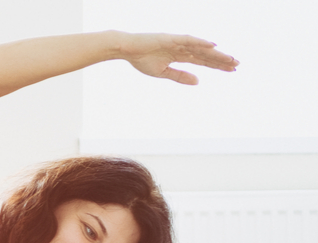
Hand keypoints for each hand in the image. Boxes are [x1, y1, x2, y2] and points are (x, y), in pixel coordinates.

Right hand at [120, 33, 237, 84]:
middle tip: (237, 65)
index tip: (231, 70)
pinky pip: (189, 40)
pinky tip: (213, 45)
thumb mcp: (163, 72)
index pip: (203, 61)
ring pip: (201, 48)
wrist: (127, 49)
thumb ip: (180, 76)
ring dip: (215, 53)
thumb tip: (198, 81)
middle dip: (221, 60)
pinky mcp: (171, 38)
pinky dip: (201, 42)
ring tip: (230, 58)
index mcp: (180, 56)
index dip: (217, 65)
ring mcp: (178, 42)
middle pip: (206, 55)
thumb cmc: (141, 60)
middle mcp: (183, 48)